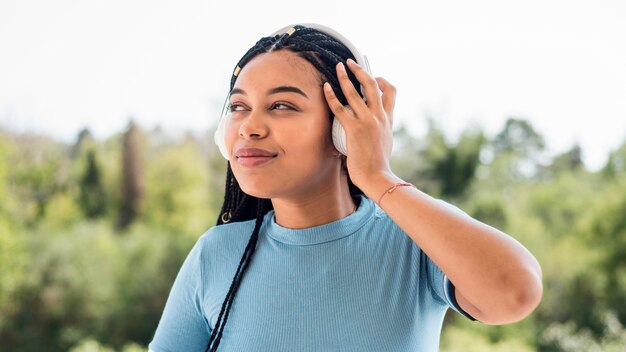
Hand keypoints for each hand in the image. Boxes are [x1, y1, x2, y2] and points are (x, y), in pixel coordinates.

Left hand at [323, 58, 396, 188]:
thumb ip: (380, 130)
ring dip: (345, 76)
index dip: (382, 81)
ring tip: (338, 67)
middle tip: (350, 62)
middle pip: (372, 85)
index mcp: (388, 119)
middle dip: (360, 70)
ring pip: (355, 92)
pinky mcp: (354, 129)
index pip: (391, 92)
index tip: (374, 77)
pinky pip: (340, 107)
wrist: (377, 176)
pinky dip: (332, 95)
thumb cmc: (378, 164)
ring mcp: (367, 121)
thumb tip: (372, 128)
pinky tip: (326, 88)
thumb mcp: (385, 142)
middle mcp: (379, 116)